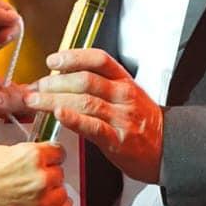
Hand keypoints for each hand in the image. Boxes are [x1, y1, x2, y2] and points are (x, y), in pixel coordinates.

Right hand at [0, 141, 70, 205]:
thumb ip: (18, 154)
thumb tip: (25, 156)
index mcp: (31, 156)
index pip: (58, 151)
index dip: (51, 155)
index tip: (49, 158)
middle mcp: (41, 177)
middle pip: (59, 172)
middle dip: (49, 173)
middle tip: (36, 177)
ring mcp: (41, 201)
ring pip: (62, 193)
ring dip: (54, 191)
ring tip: (42, 193)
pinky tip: (55, 205)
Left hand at [22, 49, 162, 182]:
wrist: (169, 149)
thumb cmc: (142, 123)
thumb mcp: (126, 96)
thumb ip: (99, 86)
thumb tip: (61, 79)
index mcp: (124, 81)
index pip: (98, 59)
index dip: (73, 56)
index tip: (52, 60)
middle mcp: (123, 95)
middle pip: (85, 80)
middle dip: (55, 82)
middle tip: (36, 86)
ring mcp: (122, 117)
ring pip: (85, 101)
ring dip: (54, 99)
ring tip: (36, 101)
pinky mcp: (118, 140)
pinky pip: (93, 127)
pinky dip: (74, 119)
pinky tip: (59, 115)